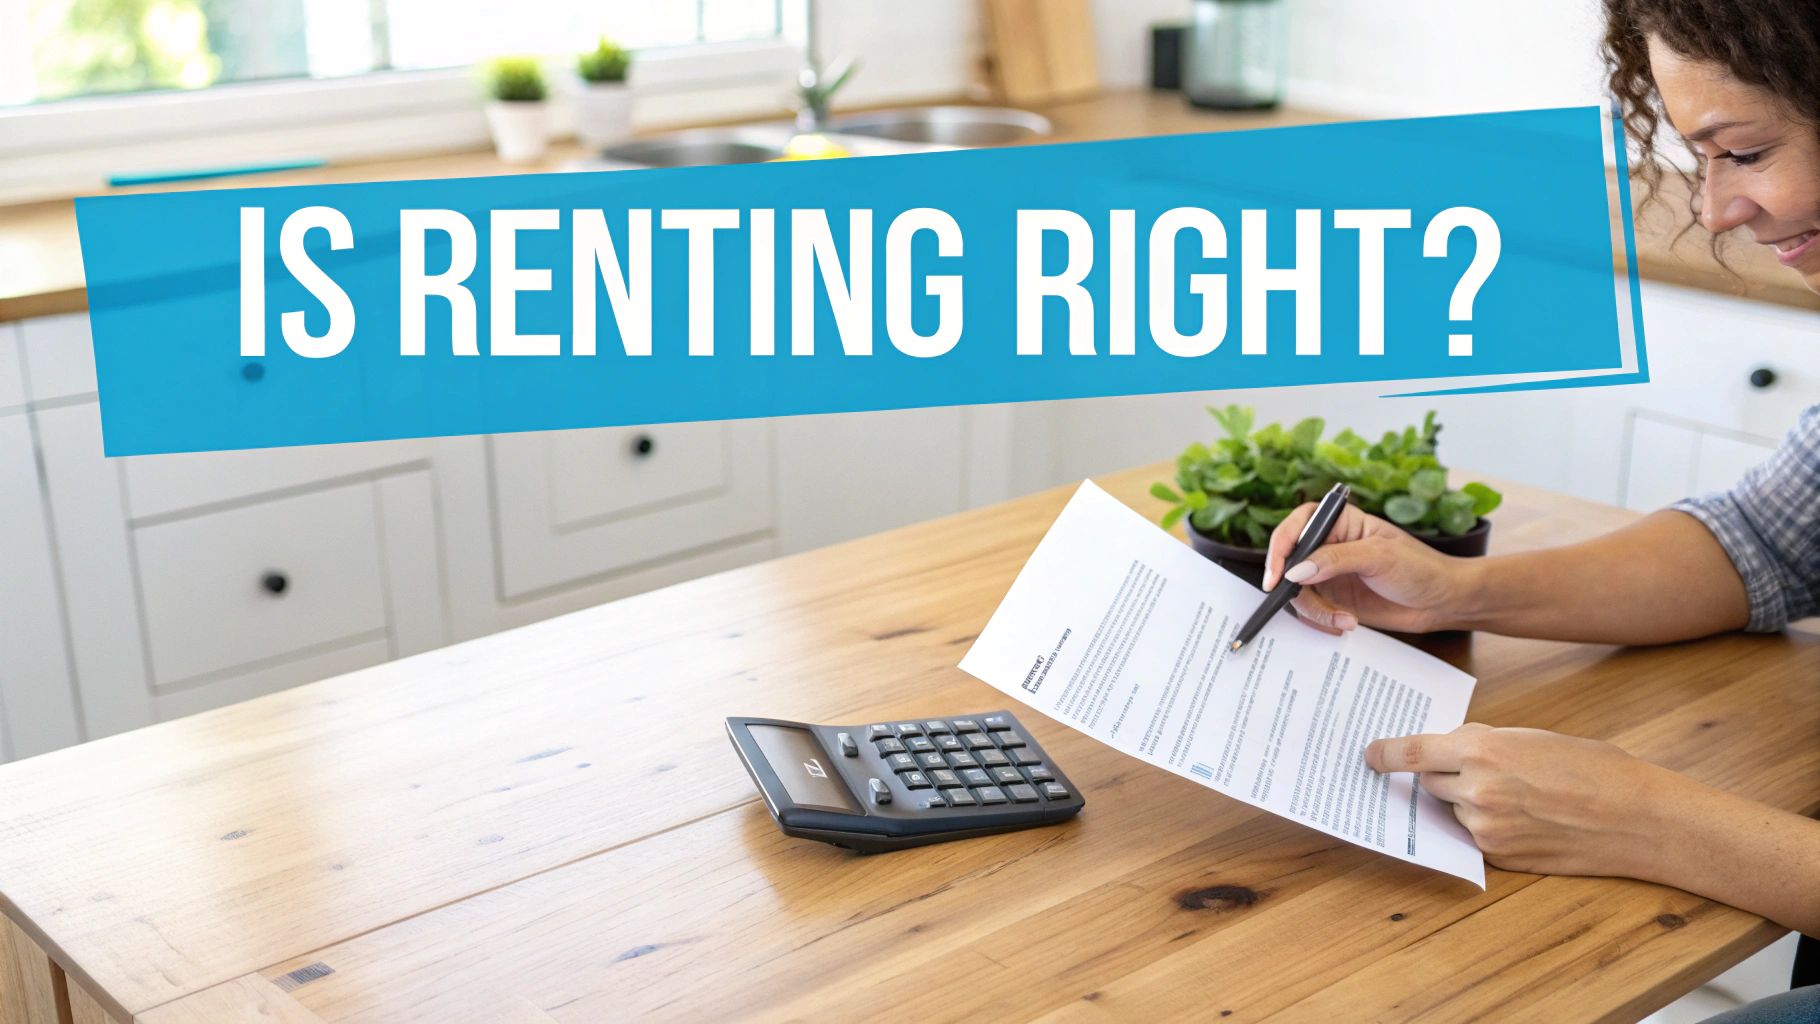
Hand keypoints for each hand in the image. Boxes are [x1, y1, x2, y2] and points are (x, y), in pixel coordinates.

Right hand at [1262, 502, 1473, 634]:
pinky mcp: (1335, 600)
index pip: (1298, 525)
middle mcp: (1330, 547)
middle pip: (1290, 562)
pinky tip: (1345, 624)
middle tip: (1303, 602)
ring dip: (1315, 610)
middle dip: (1293, 587)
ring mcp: (1330, 576)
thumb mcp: (1379, 557)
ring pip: (1298, 592)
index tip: (1277, 575)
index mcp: (1341, 523)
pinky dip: (1322, 621)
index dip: (1281, 546)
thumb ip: (1334, 560)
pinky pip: (1312, 612)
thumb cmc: (1421, 568)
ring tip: (1343, 619)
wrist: (1444, 603)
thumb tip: (1295, 571)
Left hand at [1365, 724, 1669, 876]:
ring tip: (1516, 796)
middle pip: (1428, 783)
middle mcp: (1476, 792)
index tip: (1369, 756)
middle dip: (1441, 775)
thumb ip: (1485, 743)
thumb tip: (1450, 748)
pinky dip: (1485, 827)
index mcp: (1482, 751)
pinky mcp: (1500, 857)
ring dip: (1466, 802)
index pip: (1410, 753)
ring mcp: (1486, 829)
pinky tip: (1523, 819)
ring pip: (1453, 811)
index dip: (1383, 755)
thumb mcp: (1531, 737)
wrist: (1636, 817)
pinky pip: (1474, 837)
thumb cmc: (1592, 767)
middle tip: (1473, 770)